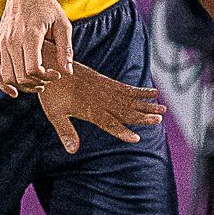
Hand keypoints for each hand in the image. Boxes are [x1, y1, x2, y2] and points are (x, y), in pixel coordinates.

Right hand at [0, 0, 73, 94]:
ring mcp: (2, 43)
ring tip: (37, 84)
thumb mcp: (63, 25)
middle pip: (20, 75)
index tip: (56, 74)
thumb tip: (67, 73)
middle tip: (48, 80)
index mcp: (29, 35)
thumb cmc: (48, 8)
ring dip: (22, 86)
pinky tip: (14, 91)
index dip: (45, 77)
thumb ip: (66, 49)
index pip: (32, 68)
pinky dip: (3, 84)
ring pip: (7, 76)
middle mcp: (12, 40)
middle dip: (36, 83)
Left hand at [37, 67, 164, 154]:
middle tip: (158, 120)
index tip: (136, 138)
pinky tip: (153, 93)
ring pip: (129, 99)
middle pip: (124, 110)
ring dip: (146, 105)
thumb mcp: (54, 114)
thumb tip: (73, 151)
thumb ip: (66, 131)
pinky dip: (140, 91)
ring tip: (162, 110)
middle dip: (142, 116)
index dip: (121, 131)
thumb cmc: (51, 92)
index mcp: (88, 108)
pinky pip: (126, 87)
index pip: (108, 122)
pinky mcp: (106, 80)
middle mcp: (100, 98)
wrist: (51, 64)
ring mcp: (105, 88)